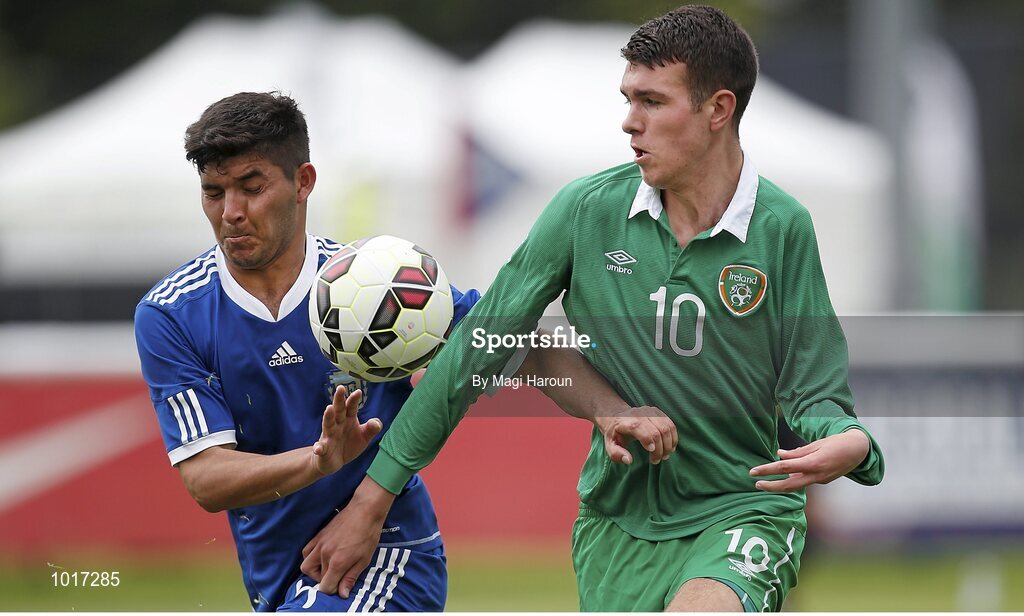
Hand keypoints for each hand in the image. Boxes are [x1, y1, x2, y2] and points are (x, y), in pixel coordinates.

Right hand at [300, 478, 394, 596]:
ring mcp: (319, 544)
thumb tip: (342, 594)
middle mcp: (325, 554)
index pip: (325, 586)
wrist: (365, 510)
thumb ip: (350, 577)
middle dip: (327, 581)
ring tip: (327, 568)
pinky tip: (321, 556)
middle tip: (338, 577)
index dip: (333, 590)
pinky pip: (306, 551)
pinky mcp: (318, 536)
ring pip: (306, 566)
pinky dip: (310, 557)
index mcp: (337, 562)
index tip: (341, 586)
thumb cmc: (368, 534)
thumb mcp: (364, 559)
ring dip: (315, 571)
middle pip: (318, 577)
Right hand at [311, 387, 381, 475]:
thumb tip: (376, 423)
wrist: (334, 462)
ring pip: (328, 424)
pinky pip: (320, 447)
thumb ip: (371, 429)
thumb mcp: (364, 437)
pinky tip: (318, 448)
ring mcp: (329, 436)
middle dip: (339, 400)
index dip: (354, 400)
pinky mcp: (323, 449)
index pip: (351, 407)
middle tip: (340, 388)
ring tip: (329, 408)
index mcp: (348, 420)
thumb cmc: (349, 445)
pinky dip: (319, 448)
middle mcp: (337, 425)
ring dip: (328, 416)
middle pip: (338, 411)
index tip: (358, 391)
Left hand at [594, 406, 676, 464]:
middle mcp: (640, 414)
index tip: (652, 455)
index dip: (648, 441)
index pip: (639, 427)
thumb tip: (629, 460)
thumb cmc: (615, 434)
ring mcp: (651, 411)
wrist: (617, 416)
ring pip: (667, 428)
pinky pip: (671, 425)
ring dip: (669, 445)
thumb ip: (616, 454)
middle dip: (660, 449)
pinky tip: (669, 448)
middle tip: (656, 460)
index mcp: (627, 421)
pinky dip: (673, 438)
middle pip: (657, 431)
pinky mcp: (658, 413)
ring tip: (664, 456)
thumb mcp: (610, 445)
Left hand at [749, 429, 868, 491]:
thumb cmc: (836, 443)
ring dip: (781, 485)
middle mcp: (816, 475)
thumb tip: (779, 454)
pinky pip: (805, 481)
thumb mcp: (815, 444)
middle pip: (789, 485)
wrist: (859, 450)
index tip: (754, 472)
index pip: (784, 468)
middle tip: (756, 483)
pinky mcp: (824, 481)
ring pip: (797, 486)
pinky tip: (787, 476)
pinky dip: (794, 479)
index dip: (767, 470)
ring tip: (766, 482)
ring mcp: (821, 480)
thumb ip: (796, 452)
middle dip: (771, 486)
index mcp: (812, 463)